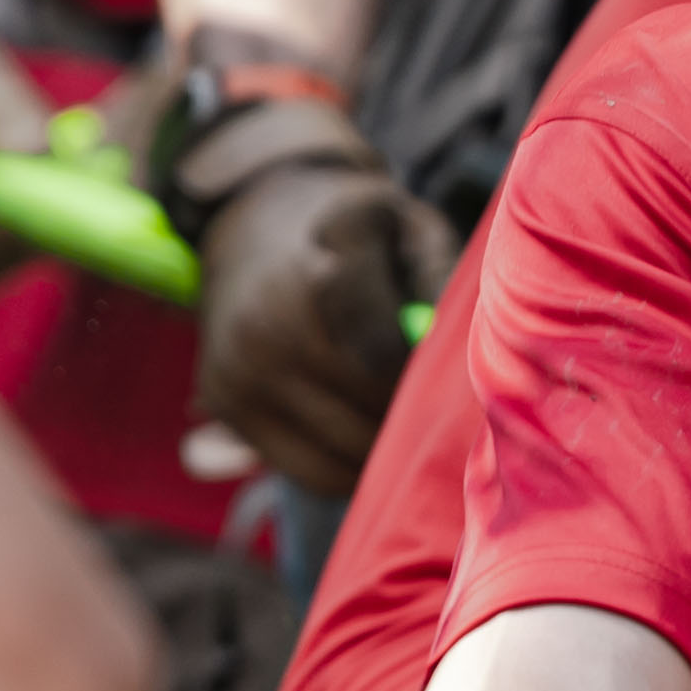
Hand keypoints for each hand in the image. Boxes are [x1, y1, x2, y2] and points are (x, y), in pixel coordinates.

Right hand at [176, 99, 445, 491]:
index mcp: (329, 262)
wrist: (250, 219)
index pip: (393, 356)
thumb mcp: (407, 223)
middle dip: (416, 415)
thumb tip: (467, 352)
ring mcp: (240, 367)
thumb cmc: (355, 229)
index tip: (449, 372)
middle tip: (441, 408)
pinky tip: (366, 433)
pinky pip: (308, 471)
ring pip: (343, 455)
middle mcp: (271, 319)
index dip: (429, 376)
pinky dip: (348, 468)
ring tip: (405, 419)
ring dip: (385, 451)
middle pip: (371, 409)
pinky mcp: (223, 402)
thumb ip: (441, 276)